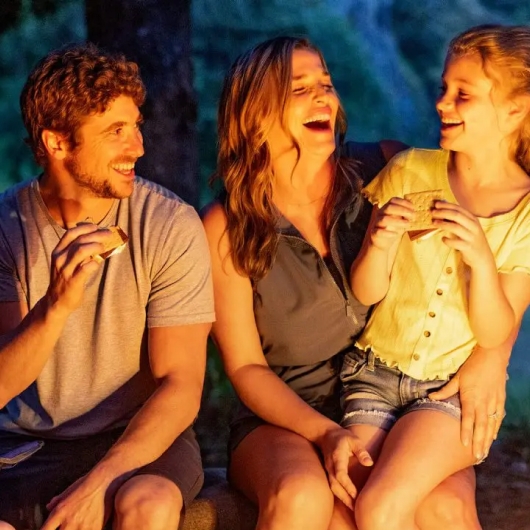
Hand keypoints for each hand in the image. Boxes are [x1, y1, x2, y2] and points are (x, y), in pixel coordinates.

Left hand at [42, 472, 114, 529]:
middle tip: (67, 527)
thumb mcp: (70, 490)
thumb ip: (58, 500)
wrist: (107, 480)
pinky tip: (87, 527)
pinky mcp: (95, 529)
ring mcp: (82, 527)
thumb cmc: (87, 483)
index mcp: (59, 512)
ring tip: (78, 527)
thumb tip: (48, 506)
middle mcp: (68, 522)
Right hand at [46, 224, 109, 314]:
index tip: (97, 226)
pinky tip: (99, 262)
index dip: (85, 228)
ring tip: (104, 247)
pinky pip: (84, 269)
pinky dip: (94, 263)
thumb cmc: (66, 279)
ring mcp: (65, 270)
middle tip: (109, 234)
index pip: (70, 233)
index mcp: (58, 251)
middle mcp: (60, 259)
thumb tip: (97, 240)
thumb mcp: (67, 262)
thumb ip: (78, 252)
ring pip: (80, 251)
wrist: (56, 301)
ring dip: (95, 246)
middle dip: (96, 234)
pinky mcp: (73, 281)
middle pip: (79, 240)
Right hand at [318, 426, 372, 509]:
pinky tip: (348, 502)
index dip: (347, 485)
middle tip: (356, 508)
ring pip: (333, 487)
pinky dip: (339, 495)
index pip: (340, 474)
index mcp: (337, 457)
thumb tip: (369, 463)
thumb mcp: (354, 439)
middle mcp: (330, 466)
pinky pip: (333, 486)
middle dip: (345, 497)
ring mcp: (328, 470)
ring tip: (353, 509)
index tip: (355, 494)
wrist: (326, 435)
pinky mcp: (329, 473)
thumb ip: (361, 451)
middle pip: (335, 485)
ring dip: (342, 498)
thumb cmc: (342, 437)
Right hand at [369, 198, 413, 250]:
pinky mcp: (374, 233)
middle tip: (413, 216)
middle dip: (403, 210)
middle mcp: (380, 213)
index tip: (414, 208)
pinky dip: (388, 233)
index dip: (404, 202)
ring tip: (407, 224)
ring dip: (398, 221)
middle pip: (389, 207)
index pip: (393, 200)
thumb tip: (414, 209)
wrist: (382, 242)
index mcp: (386, 208)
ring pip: (384, 219)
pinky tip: (396, 234)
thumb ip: (406, 214)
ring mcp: (376, 223)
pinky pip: (379, 231)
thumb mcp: (401, 219)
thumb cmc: (393, 229)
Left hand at [429, 346, 507, 461]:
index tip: (465, 445)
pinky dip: (496, 428)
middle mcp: (484, 403)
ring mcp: (494, 402)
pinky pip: (498, 417)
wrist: (493, 356)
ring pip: (491, 425)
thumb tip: (430, 397)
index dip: (467, 432)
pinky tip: (493, 437)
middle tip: (477, 457)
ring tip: (484, 452)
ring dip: (488, 440)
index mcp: (471, 398)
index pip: (468, 419)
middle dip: (479, 443)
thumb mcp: (457, 377)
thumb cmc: (472, 366)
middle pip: (481, 427)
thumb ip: (445, 390)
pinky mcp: (500, 400)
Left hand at [432, 202, 492, 269]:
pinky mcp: (468, 247)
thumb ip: (457, 218)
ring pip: (456, 227)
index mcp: (473, 219)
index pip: (459, 209)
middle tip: (432, 212)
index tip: (436, 204)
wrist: (482, 256)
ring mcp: (471, 237)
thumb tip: (443, 205)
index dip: (447, 205)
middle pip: (457, 216)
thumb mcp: (467, 226)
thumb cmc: (471, 239)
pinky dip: (448, 240)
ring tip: (434, 223)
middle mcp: (474, 226)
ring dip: (443, 224)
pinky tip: (443, 239)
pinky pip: (456, 242)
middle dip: (443, 212)